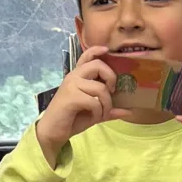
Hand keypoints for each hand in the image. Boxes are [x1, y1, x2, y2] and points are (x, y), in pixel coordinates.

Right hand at [34, 47, 128, 166]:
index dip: (96, 50)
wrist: (53, 131)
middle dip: (111, 78)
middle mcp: (74, 77)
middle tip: (112, 92)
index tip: (107, 49)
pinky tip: (92, 118)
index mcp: (78, 77)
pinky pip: (94, 102)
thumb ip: (109, 110)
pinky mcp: (71, 97)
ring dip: (106, 105)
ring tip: (100, 114)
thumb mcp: (94, 113)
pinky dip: (98, 113)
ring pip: (100, 88)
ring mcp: (71, 85)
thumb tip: (128, 111)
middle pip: (98, 65)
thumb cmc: (72, 119)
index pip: (86, 57)